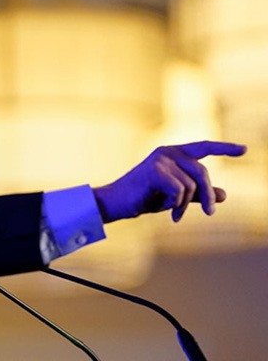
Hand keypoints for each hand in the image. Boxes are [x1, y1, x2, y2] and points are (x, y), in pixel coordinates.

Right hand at [93, 141, 246, 222]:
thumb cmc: (145, 197)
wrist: (118, 203)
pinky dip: (176, 205)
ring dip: (185, 205)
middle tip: (211, 213)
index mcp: (172, 153)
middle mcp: (167, 152)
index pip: (203, 147)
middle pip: (202, 172)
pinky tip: (168, 211)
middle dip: (207, 194)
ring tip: (175, 214)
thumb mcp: (176, 195)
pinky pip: (180, 191)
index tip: (245, 150)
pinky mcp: (154, 171)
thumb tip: (224, 194)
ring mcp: (160, 160)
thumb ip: (198, 193)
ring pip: (191, 185)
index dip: (224, 148)